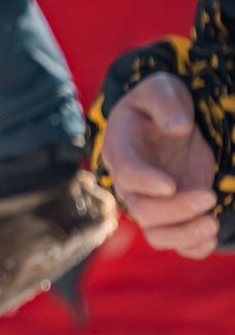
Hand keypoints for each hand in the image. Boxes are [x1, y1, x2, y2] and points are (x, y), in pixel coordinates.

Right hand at [102, 74, 219, 258]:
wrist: (169, 122)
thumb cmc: (161, 104)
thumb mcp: (160, 89)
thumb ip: (165, 103)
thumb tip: (178, 128)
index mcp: (123, 151)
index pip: (127, 174)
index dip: (145, 183)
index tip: (171, 185)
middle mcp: (132, 184)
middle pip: (143, 211)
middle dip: (176, 210)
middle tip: (210, 196)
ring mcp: (152, 202)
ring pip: (157, 234)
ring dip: (184, 235)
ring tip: (212, 223)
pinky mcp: (173, 213)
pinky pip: (177, 242)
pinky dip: (193, 246)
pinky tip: (210, 233)